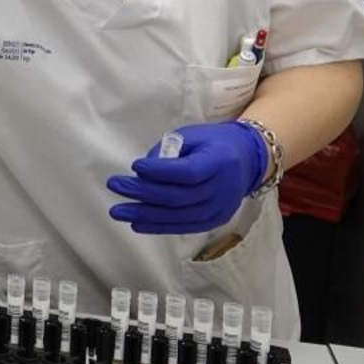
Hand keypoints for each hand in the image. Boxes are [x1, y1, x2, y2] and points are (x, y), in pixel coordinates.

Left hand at [106, 122, 268, 234]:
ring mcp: (220, 209)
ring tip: (118, 211)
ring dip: (145, 215)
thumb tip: (142, 171)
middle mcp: (222, 190)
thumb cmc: (214, 143)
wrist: (248, 160)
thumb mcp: (193, 136)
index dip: (159, 172)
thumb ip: (168, 150)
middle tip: (115, 186)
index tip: (134, 166)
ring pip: (179, 216)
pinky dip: (159, 227)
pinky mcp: (214, 221)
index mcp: (219, 162)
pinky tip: (137, 224)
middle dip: (143, 193)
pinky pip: (184, 227)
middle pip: (179, 197)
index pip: (188, 173)